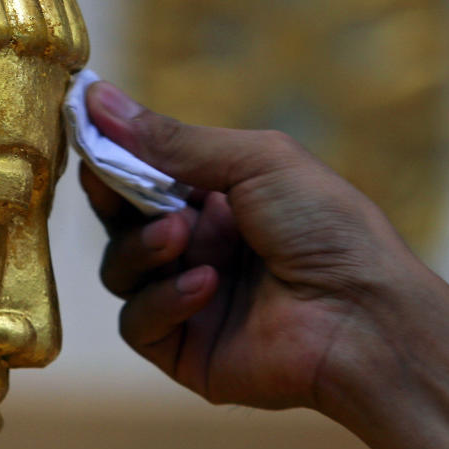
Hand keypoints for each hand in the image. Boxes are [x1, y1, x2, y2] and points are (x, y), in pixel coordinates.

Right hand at [81, 81, 429, 413]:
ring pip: (120, 272)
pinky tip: (207, 286)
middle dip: (113, 201)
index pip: (143, 175)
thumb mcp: (254, 162)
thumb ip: (171, 141)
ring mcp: (190, 300)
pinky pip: (138, 323)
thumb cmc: (327, 227)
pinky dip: (162, 300)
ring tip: (182, 237)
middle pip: (121, 223)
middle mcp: (201, 247)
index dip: (112, 157)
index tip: (83, 132)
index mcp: (220, 199)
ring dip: (142, 249)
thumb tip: (98, 97)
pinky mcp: (186, 350)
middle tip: (110, 185)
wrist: (365, 315)